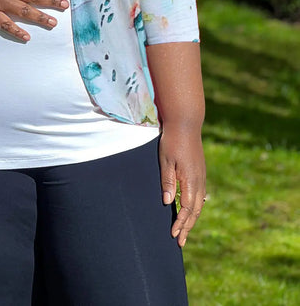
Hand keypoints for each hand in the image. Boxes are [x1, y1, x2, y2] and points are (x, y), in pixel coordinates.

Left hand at [158, 124, 205, 246]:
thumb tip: (168, 203)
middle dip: (187, 227)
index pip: (187, 209)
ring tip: (185, 230)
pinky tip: (193, 210)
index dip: (181, 223)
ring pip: (199, 203)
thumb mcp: (166, 161)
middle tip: (181, 242)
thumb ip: (168, 182)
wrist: (185, 123)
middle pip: (195, 210)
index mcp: (190, 180)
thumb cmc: (172, 141)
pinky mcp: (200, 171)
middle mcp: (199, 181)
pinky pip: (200, 194)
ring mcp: (201, 176)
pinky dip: (196, 206)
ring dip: (192, 218)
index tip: (174, 235)